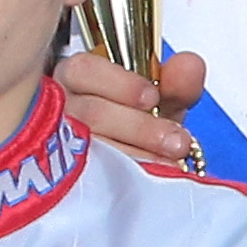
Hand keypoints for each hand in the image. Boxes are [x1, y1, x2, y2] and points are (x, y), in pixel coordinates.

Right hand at [57, 46, 207, 172]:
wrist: (132, 169)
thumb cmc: (137, 127)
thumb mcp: (160, 105)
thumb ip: (177, 83)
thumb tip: (190, 64)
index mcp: (77, 81)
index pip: (83, 70)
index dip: (120, 83)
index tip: (152, 97)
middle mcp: (58, 110)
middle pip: (89, 114)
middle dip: (139, 127)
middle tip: (176, 140)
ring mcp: (55, 147)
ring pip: (88, 151)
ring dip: (135, 157)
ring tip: (169, 163)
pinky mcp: (63, 180)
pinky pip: (85, 182)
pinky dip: (119, 182)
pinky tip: (143, 182)